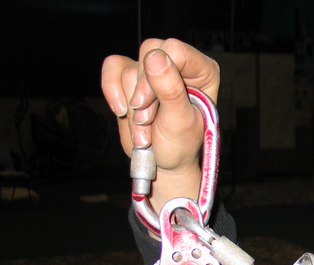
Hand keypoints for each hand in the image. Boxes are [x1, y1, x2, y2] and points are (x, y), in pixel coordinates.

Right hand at [101, 38, 219, 212]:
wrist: (163, 163)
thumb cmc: (180, 145)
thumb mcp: (180, 122)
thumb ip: (171, 90)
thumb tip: (156, 58)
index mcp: (201, 71)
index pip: (174, 51)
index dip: (156, 76)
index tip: (149, 106)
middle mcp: (179, 64)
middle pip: (149, 53)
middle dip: (142, 93)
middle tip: (148, 121)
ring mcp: (155, 70)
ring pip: (130, 68)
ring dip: (132, 105)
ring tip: (145, 128)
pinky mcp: (133, 77)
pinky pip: (113, 67)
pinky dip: (112, 90)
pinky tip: (121, 111)